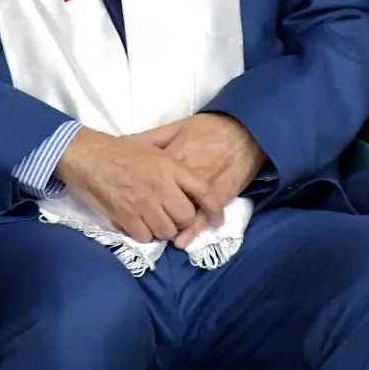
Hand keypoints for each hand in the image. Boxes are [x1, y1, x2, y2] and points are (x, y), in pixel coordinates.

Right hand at [52, 128, 220, 244]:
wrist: (87, 156)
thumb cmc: (119, 151)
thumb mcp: (154, 149)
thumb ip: (173, 169)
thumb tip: (192, 189)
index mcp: (170, 166)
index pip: (204, 191)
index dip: (215, 209)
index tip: (218, 220)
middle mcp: (161, 185)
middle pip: (187, 216)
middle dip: (183, 221)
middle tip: (174, 218)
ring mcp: (144, 203)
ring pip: (168, 231)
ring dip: (165, 230)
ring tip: (156, 222)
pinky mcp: (127, 216)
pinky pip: (146, 237)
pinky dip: (145, 235)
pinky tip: (139, 225)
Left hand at [133, 113, 265, 247]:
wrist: (244, 129)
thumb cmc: (208, 127)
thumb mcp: (176, 127)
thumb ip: (151, 138)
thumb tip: (124, 142)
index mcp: (171, 159)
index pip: (148, 182)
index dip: (136, 195)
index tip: (125, 202)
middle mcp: (185, 176)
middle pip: (163, 202)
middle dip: (152, 214)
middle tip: (143, 222)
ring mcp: (204, 187)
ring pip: (182, 213)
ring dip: (170, 227)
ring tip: (160, 235)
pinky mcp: (221, 195)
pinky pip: (204, 216)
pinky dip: (193, 230)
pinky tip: (182, 241)